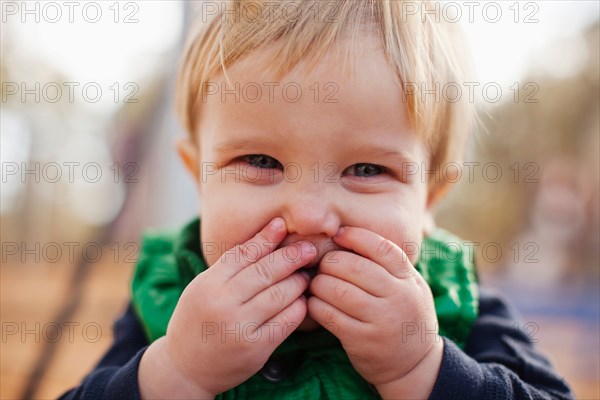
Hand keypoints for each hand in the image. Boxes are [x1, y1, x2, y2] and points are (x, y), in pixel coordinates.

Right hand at [139, 218, 314, 398]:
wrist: (186, 367)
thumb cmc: (198, 319)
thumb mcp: (204, 287)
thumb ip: (232, 264)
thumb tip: (268, 234)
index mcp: (208, 284)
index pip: (243, 253)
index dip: (266, 237)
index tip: (283, 225)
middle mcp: (223, 303)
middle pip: (266, 271)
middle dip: (292, 256)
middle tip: (308, 249)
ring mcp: (241, 327)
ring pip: (281, 294)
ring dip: (298, 282)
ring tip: (305, 275)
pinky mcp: (257, 348)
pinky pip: (287, 320)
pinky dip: (298, 307)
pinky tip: (301, 300)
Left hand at [307, 226, 442, 396]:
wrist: (415, 365)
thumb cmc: (404, 315)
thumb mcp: (409, 286)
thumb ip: (388, 264)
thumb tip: (347, 235)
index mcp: (408, 279)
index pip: (381, 247)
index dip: (355, 236)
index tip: (338, 234)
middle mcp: (397, 297)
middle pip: (353, 266)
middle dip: (330, 262)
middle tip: (323, 266)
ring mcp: (380, 320)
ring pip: (337, 290)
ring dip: (319, 284)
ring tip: (316, 285)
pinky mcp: (361, 340)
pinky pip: (329, 315)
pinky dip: (315, 305)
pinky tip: (314, 303)